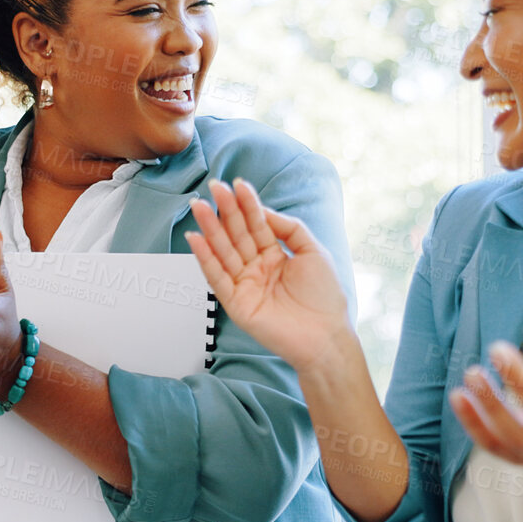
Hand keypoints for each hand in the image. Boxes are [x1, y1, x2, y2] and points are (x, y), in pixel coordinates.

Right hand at [185, 177, 350, 369]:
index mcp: (276, 255)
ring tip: (199, 207)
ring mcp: (245, 285)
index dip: (247, 205)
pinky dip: (205, 259)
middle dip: (226, 211)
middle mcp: (258, 268)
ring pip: (224, 252)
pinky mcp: (236, 304)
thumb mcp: (313, 251)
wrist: (326, 336)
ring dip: (211, 229)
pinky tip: (196, 239)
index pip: (257, 225)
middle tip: (214, 188)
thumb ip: (289, 227)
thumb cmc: (325, 297)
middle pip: (237, 235)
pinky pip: (217, 278)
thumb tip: (263, 210)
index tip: (237, 185)